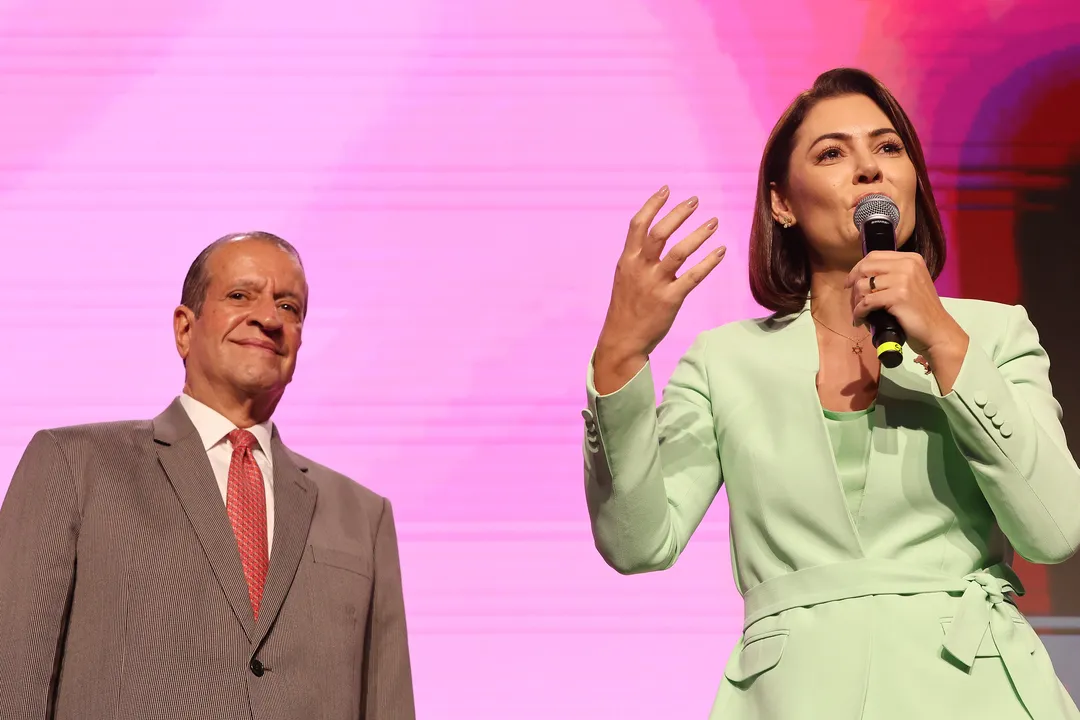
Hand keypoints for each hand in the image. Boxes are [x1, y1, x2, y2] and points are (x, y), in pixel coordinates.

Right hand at [595, 186, 724, 378]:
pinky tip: (720, 251)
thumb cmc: (626, 309)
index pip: (637, 225)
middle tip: (695, 201)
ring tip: (713, 222)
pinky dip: (708, 262)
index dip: (652, 205)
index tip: (666, 189)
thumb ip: (637, 259)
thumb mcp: (625, 278)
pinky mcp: (670, 299)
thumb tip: (652, 239)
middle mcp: (640, 268)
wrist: (622, 340)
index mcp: (627, 261)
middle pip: (659, 233)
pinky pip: (693, 276)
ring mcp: (655, 284)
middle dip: (678, 214)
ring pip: (679, 252)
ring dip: (698, 234)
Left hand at [846, 251, 967, 361]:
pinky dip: (859, 312)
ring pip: (863, 285)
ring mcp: (903, 279)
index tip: (850, 283)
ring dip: (856, 301)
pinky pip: (866, 301)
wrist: (937, 330)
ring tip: (860, 313)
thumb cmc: (920, 310)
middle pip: (865, 267)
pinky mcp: (898, 296)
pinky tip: (860, 320)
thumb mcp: (910, 284)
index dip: (857, 269)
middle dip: (853, 284)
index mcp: (910, 259)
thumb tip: (860, 276)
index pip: (874, 256)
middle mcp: (907, 265)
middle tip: (853, 300)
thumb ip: (891, 275)